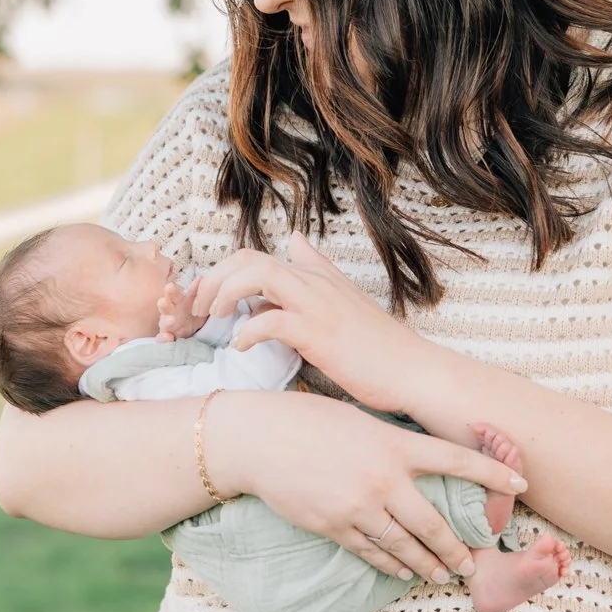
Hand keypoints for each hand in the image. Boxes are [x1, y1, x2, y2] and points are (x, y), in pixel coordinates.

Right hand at [157, 276, 203, 340]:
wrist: (192, 326)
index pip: (173, 294)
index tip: (170, 286)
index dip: (171, 291)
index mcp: (177, 301)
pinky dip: (164, 339)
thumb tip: (201, 277)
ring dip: (165, 321)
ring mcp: (168, 325)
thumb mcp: (196, 299)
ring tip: (171, 321)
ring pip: (163, 323)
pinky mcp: (169, 336)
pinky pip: (163, 339)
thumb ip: (196, 290)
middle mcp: (171, 311)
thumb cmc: (192, 309)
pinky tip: (168, 338)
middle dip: (164, 304)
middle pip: (165, 306)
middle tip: (163, 302)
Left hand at [192, 232, 416, 410]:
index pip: (254, 257)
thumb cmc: (378, 344)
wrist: (414, 371)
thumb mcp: (345, 298)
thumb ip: (317, 269)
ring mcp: (317, 305)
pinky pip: (272, 321)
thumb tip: (294, 240)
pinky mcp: (320, 334)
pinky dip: (249, 331)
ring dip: (226, 293)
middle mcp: (313, 283)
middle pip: (248, 259)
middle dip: (213, 280)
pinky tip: (242, 346)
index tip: (202, 302)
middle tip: (196, 310)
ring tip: (215, 319)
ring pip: (258, 275)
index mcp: (314, 276)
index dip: (219, 274)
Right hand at [204, 390, 527, 585]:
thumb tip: (418, 461)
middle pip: (434, 522)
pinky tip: (403, 572)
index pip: (455, 460)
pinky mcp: (335, 527)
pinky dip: (391, 564)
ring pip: (404, 545)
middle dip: (456, 548)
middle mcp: (383, 479)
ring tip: (441, 575)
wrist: (258, 440)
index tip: (521, 482)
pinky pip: (372, 552)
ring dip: (427, 564)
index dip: (493, 472)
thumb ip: (391, 442)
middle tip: (472, 563)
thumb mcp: (358, 420)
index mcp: (393, 444)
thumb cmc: (307, 421)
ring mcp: (359, 507)